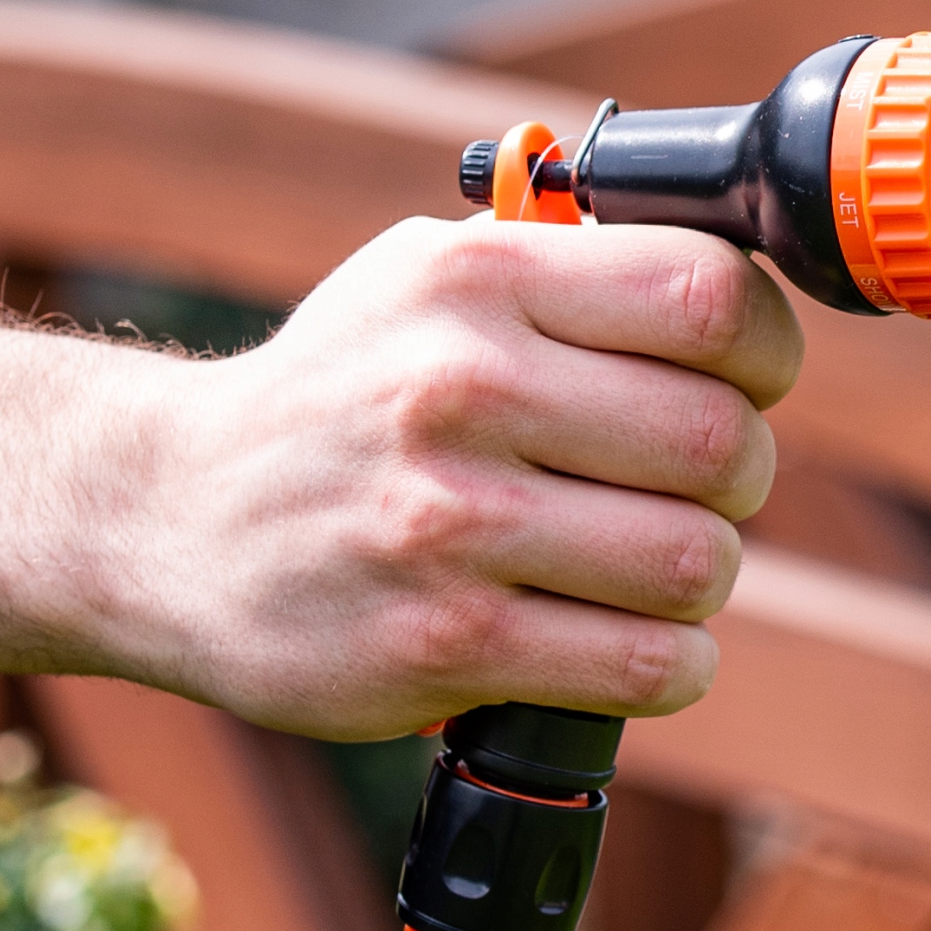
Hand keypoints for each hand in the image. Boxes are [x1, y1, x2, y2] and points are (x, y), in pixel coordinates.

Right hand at [102, 216, 803, 736]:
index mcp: (473, 279)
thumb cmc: (335, 395)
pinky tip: (619, 637)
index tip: (745, 380)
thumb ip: (566, 264)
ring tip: (640, 564)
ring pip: (695, 563)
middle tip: (685, 487)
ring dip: (696, 574)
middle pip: (721, 443)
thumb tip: (734, 284)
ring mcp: (447, 526)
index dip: (765, 350)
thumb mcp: (420, 277)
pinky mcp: (441, 648)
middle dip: (736, 476)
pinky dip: (664, 661)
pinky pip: (643, 666)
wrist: (166, 521)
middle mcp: (459, 389)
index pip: (709, 298)